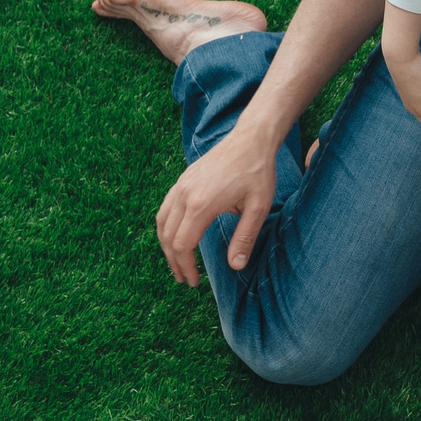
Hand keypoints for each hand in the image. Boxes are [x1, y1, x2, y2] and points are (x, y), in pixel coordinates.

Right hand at [155, 127, 279, 286]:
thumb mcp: (258, 208)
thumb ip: (245, 238)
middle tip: (184, 279)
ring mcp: (181, 185)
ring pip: (162, 222)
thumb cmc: (257, 172)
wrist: (251, 138)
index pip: (183, 245)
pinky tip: (176, 235)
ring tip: (177, 261)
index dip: (185, 267)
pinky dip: (166, 226)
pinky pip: (166, 207)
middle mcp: (185, 195)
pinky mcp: (183, 179)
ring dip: (167, 245)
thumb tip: (236, 266)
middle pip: (168, 237)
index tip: (193, 282)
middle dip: (174, 261)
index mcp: (201, 205)